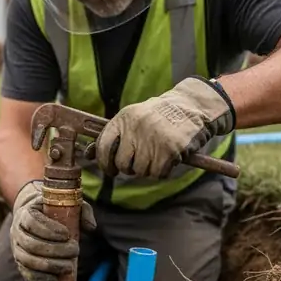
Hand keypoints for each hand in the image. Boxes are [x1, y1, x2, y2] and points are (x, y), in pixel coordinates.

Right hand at [10, 180, 95, 280]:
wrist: (34, 214)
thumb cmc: (55, 209)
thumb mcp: (69, 203)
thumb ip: (83, 210)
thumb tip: (91, 227)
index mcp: (26, 213)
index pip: (32, 221)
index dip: (48, 229)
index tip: (67, 234)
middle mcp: (17, 231)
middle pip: (31, 244)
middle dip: (55, 250)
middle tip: (75, 250)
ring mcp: (16, 248)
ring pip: (27, 261)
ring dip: (49, 266)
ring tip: (69, 267)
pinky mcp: (20, 263)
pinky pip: (26, 275)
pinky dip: (40, 280)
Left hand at [96, 76, 235, 178]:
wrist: (192, 107)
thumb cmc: (160, 116)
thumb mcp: (134, 118)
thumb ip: (113, 136)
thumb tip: (87, 154)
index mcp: (124, 118)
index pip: (103, 146)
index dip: (104, 162)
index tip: (110, 169)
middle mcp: (135, 128)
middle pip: (121, 163)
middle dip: (129, 167)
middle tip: (140, 161)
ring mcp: (152, 139)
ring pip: (139, 170)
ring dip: (148, 169)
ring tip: (157, 155)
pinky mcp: (169, 150)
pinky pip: (157, 173)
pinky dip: (162, 171)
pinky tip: (168, 159)